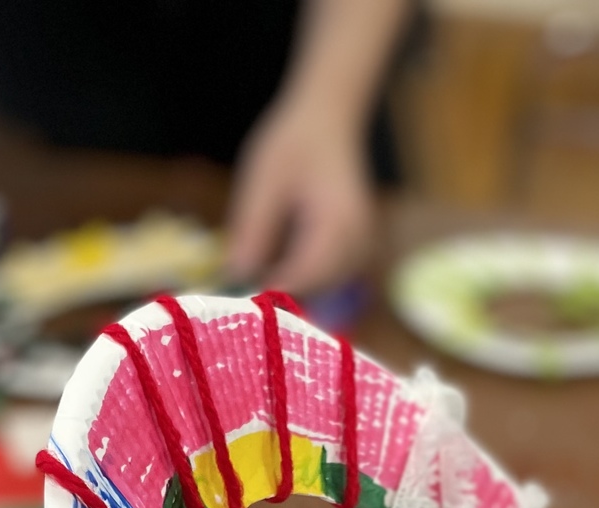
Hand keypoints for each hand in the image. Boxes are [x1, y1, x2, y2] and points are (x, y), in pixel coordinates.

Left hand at [224, 93, 374, 293]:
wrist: (329, 119)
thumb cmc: (295, 142)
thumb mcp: (263, 181)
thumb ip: (252, 228)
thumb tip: (236, 274)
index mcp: (337, 222)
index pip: (304, 275)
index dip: (269, 292)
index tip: (236, 298)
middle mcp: (358, 240)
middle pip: (317, 288)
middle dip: (280, 295)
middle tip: (241, 293)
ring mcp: (362, 244)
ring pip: (325, 287)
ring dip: (293, 288)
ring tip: (256, 280)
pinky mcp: (357, 246)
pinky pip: (331, 276)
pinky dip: (305, 278)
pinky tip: (278, 268)